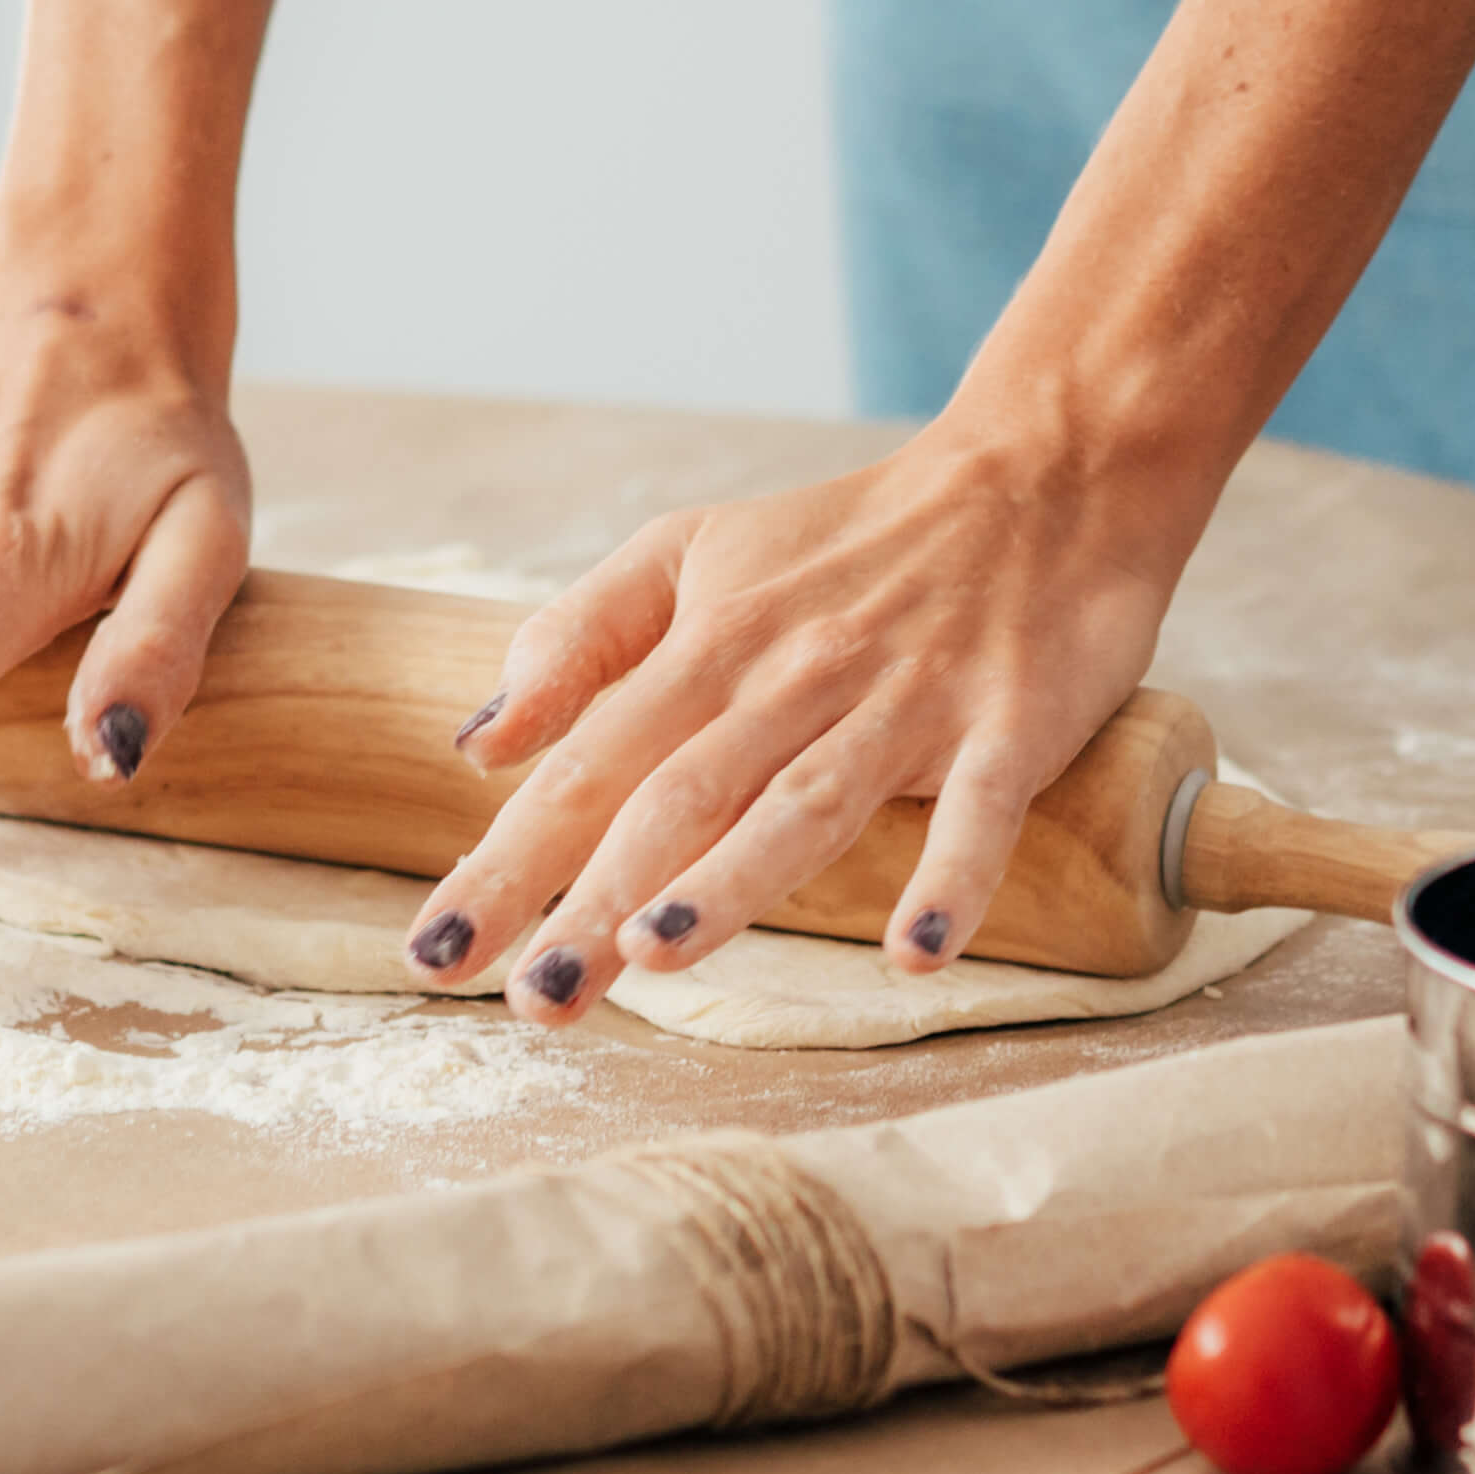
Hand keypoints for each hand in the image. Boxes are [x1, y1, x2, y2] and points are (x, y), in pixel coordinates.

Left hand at [401, 429, 1201, 1024]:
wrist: (1038, 471)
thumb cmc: (848, 540)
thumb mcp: (693, 552)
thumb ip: (580, 638)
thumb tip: (479, 745)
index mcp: (709, 643)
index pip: (587, 764)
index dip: (510, 858)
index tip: (436, 951)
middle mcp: (793, 676)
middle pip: (677, 798)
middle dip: (595, 900)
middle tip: (533, 1002)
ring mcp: (903, 701)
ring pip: (803, 800)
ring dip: (732, 881)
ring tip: (657, 956)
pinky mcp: (1010, 720)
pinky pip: (979, 806)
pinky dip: (951, 876)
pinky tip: (914, 951)